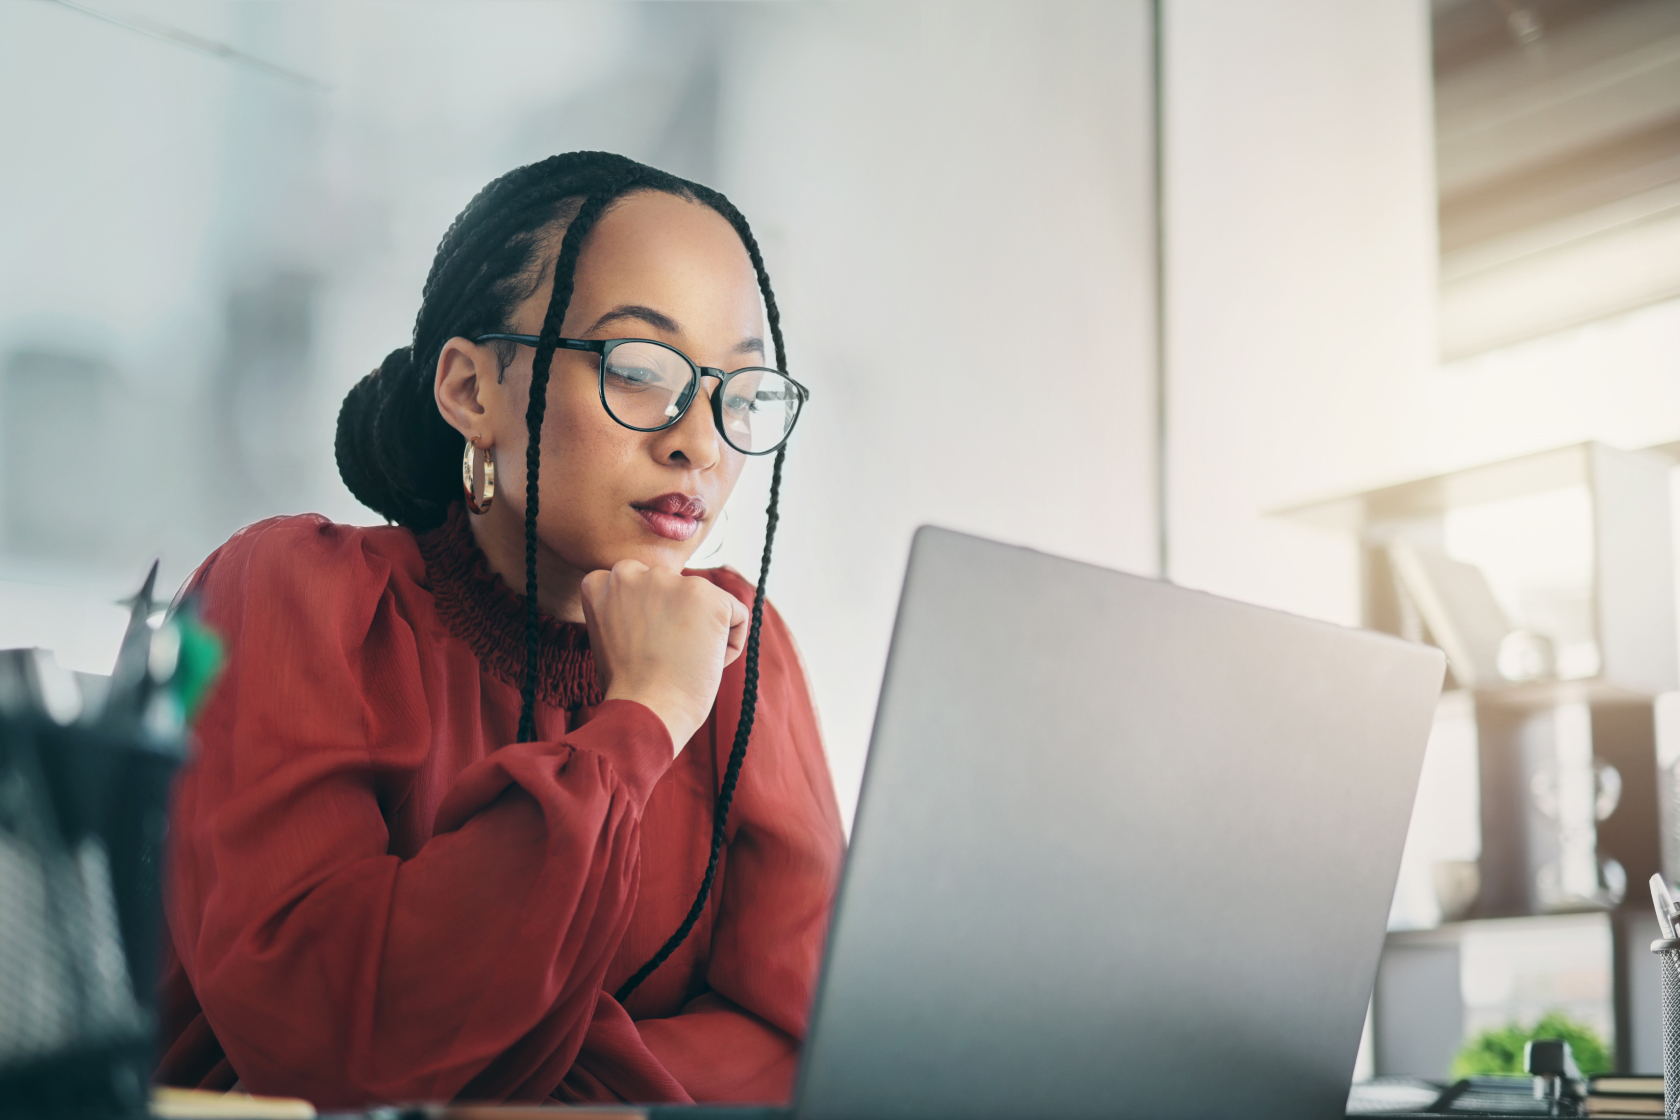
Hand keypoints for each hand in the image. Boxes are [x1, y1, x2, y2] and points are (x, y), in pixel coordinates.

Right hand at [579, 560, 748, 754]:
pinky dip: (731, 643)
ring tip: (683, 662)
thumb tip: (657, 606)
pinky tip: (707, 664)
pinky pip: (737, 614)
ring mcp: (671, 580)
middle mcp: (632, 571)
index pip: (643, 588)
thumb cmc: (628, 686)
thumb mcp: (608, 635)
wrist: (646, 709)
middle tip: (665, 656)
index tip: (645, 649)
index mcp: (603, 580)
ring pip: (705, 602)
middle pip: (675, 591)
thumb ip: (625, 609)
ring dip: (703, 630)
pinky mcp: (708, 595)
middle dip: (677, 620)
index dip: (650, 623)